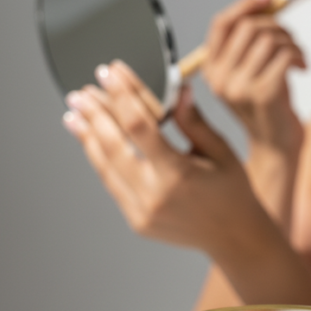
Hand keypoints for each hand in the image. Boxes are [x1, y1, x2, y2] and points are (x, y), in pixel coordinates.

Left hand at [62, 61, 258, 251]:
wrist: (235, 238)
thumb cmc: (233, 192)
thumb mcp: (222, 152)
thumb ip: (194, 121)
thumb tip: (178, 88)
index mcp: (178, 174)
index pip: (139, 125)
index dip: (122, 94)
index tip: (112, 73)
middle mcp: (154, 195)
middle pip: (113, 145)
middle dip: (95, 113)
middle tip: (82, 92)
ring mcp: (141, 211)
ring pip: (105, 166)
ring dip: (88, 136)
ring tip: (75, 114)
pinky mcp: (136, 220)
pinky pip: (112, 183)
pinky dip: (100, 159)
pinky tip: (93, 141)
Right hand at [203, 0, 305, 156]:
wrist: (277, 146)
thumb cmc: (270, 106)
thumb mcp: (252, 71)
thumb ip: (251, 43)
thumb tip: (267, 5)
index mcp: (212, 69)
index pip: (222, 24)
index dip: (246, 5)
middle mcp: (220, 78)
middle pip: (249, 27)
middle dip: (278, 26)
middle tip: (292, 41)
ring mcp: (239, 86)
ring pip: (269, 39)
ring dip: (291, 42)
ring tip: (299, 57)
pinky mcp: (263, 92)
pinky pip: (284, 55)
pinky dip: (299, 56)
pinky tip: (303, 68)